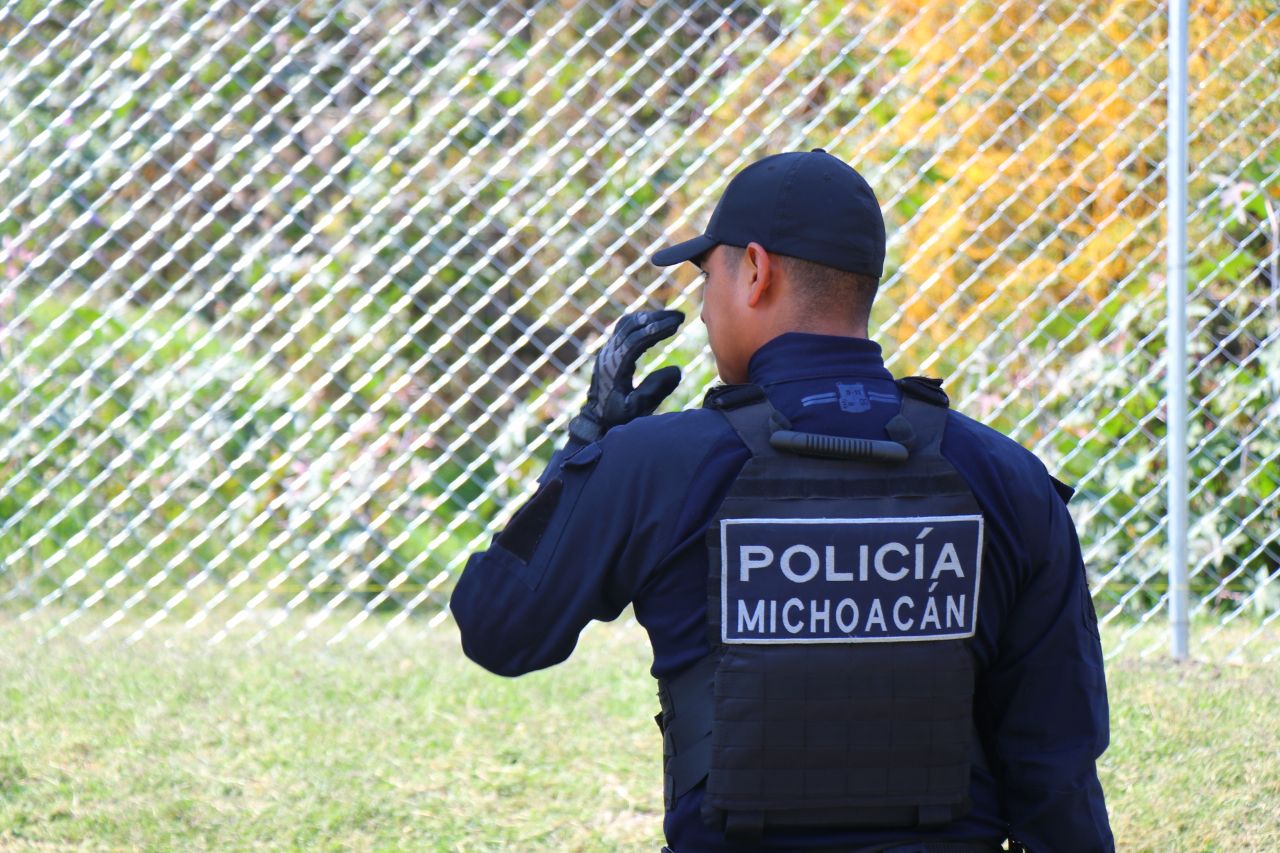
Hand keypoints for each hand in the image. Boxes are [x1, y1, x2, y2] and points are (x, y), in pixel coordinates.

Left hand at [567, 310, 683, 442]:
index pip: (636, 340)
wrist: (595, 419)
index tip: (676, 324)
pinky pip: (624, 329)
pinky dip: (641, 322)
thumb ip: (655, 390)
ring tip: (672, 318)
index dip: (657, 330)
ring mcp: (607, 351)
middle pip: (631, 326)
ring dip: (649, 317)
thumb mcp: (637, 409)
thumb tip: (676, 369)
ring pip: (627, 324)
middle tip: (680, 316)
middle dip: (657, 318)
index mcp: (615, 367)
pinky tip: (656, 324)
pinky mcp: (609, 351)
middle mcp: (608, 355)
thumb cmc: (616, 417)